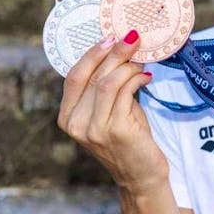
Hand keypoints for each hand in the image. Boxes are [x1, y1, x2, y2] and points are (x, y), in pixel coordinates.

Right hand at [57, 29, 169, 193]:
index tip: (109, 37)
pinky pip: (125, 92)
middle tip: (133, 38)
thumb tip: (119, 50)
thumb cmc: (127, 140)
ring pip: (108, 82)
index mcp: (67, 117)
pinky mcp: (115, 130)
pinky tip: (146, 77)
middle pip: (92, 76)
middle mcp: (75, 124)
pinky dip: (137, 78)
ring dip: (128, 65)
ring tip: (142, 60)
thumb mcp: (108, 111)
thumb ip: (105, 87)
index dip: (91, 54)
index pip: (74, 76)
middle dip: (114, 52)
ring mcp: (94, 129)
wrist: (141, 176)